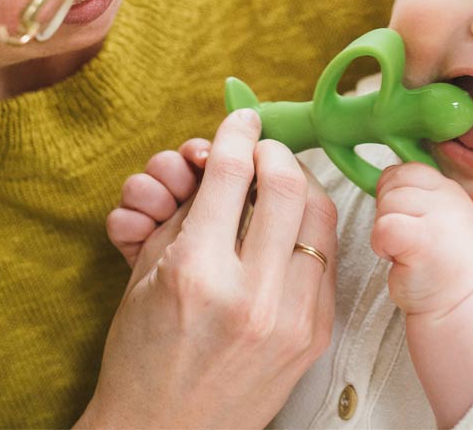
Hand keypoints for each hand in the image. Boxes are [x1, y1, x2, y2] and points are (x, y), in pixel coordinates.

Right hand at [78, 109, 336, 429]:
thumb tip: (227, 157)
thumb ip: (191, 208)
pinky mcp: (316, 334)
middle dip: (275, 151)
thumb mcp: (148, 270)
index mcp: (196, 272)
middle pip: (286, 182)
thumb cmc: (143, 352)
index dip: (238, 133)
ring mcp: (292, 318)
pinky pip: (329, 255)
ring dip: (301, 184)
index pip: (231, 172)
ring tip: (282, 181)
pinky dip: (312, 228)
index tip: (243, 120)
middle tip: (264, 149)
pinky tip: (293, 225)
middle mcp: (250, 294)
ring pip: (321, 214)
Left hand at [371, 162, 472, 317]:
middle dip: (387, 211)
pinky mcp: (424, 240)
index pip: (411, 169)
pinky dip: (380, 244)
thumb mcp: (439, 219)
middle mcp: (451, 199)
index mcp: (452, 191)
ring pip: (387, 203)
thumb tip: (386, 175)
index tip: (402, 218)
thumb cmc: (438, 267)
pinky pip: (384, 226)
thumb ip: (420, 194)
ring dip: (384, 229)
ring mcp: (440, 218)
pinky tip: (396, 259)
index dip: (394, 191)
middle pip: (394, 183)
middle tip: (404, 240)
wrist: (457, 310)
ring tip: (405, 251)